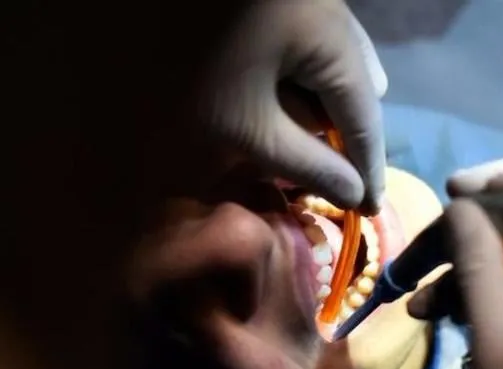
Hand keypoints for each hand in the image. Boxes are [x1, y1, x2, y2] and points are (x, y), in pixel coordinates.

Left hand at [201, 0, 386, 214]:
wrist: (129, 5)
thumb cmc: (189, 67)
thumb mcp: (250, 127)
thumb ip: (308, 164)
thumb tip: (352, 192)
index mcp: (331, 38)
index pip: (366, 118)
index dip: (370, 170)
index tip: (372, 211)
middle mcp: (331, 13)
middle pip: (357, 88)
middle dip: (342, 134)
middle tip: (326, 174)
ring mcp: (308, 3)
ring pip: (334, 67)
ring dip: (320, 108)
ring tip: (297, 143)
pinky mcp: (285, 4)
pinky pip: (312, 49)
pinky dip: (302, 83)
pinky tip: (279, 102)